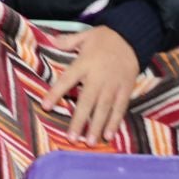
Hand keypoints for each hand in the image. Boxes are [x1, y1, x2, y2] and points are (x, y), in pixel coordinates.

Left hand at [39, 26, 140, 144]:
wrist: (133, 36)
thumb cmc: (105, 38)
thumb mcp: (85, 35)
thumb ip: (68, 41)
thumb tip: (51, 40)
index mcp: (85, 63)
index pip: (67, 79)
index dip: (56, 93)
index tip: (45, 106)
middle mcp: (99, 77)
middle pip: (87, 101)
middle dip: (79, 120)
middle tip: (71, 138)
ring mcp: (114, 84)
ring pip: (104, 108)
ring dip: (96, 126)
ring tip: (89, 142)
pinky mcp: (126, 89)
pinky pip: (120, 108)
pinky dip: (115, 122)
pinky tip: (108, 135)